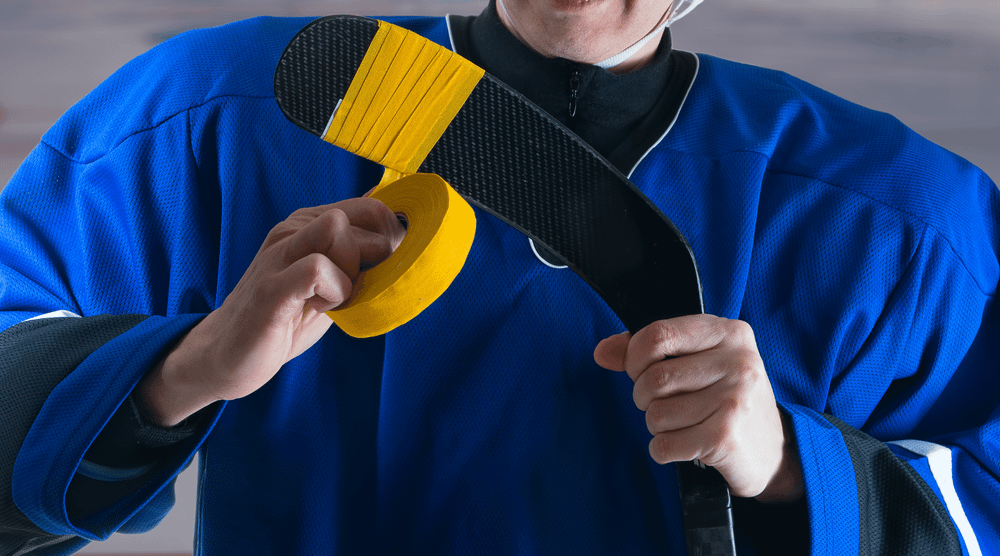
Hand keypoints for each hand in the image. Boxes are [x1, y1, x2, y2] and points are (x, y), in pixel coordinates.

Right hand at [139, 197, 405, 425]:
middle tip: (357, 291)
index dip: (392, 238)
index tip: (383, 272)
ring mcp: (279, 253)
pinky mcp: (273, 285)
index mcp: (310, 224)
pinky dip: (334, 292)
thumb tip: (399, 234)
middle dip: (378, 257)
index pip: (372, 206)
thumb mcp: (331, 282)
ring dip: (351, 271)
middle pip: (363, 216)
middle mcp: (294, 229)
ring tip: (333, 299)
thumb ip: (358, 258)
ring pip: (338, 231)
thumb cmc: (284, 318)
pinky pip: (318, 268)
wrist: (228, 355)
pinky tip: (319, 309)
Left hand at [594, 314, 802, 502]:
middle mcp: (737, 361)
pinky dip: (664, 450)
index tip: (640, 371)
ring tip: (685, 425)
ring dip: (658, 426)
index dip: (634, 357)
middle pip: (653, 378)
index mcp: (729, 332)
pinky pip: (664, 444)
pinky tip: (687, 445)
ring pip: (655, 413)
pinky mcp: (725, 436)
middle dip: (646, 398)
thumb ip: (647, 351)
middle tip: (669, 405)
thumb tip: (602, 351)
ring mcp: (734, 398)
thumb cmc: (726, 401)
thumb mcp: (697, 363)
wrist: (772, 453)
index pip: (658, 334)